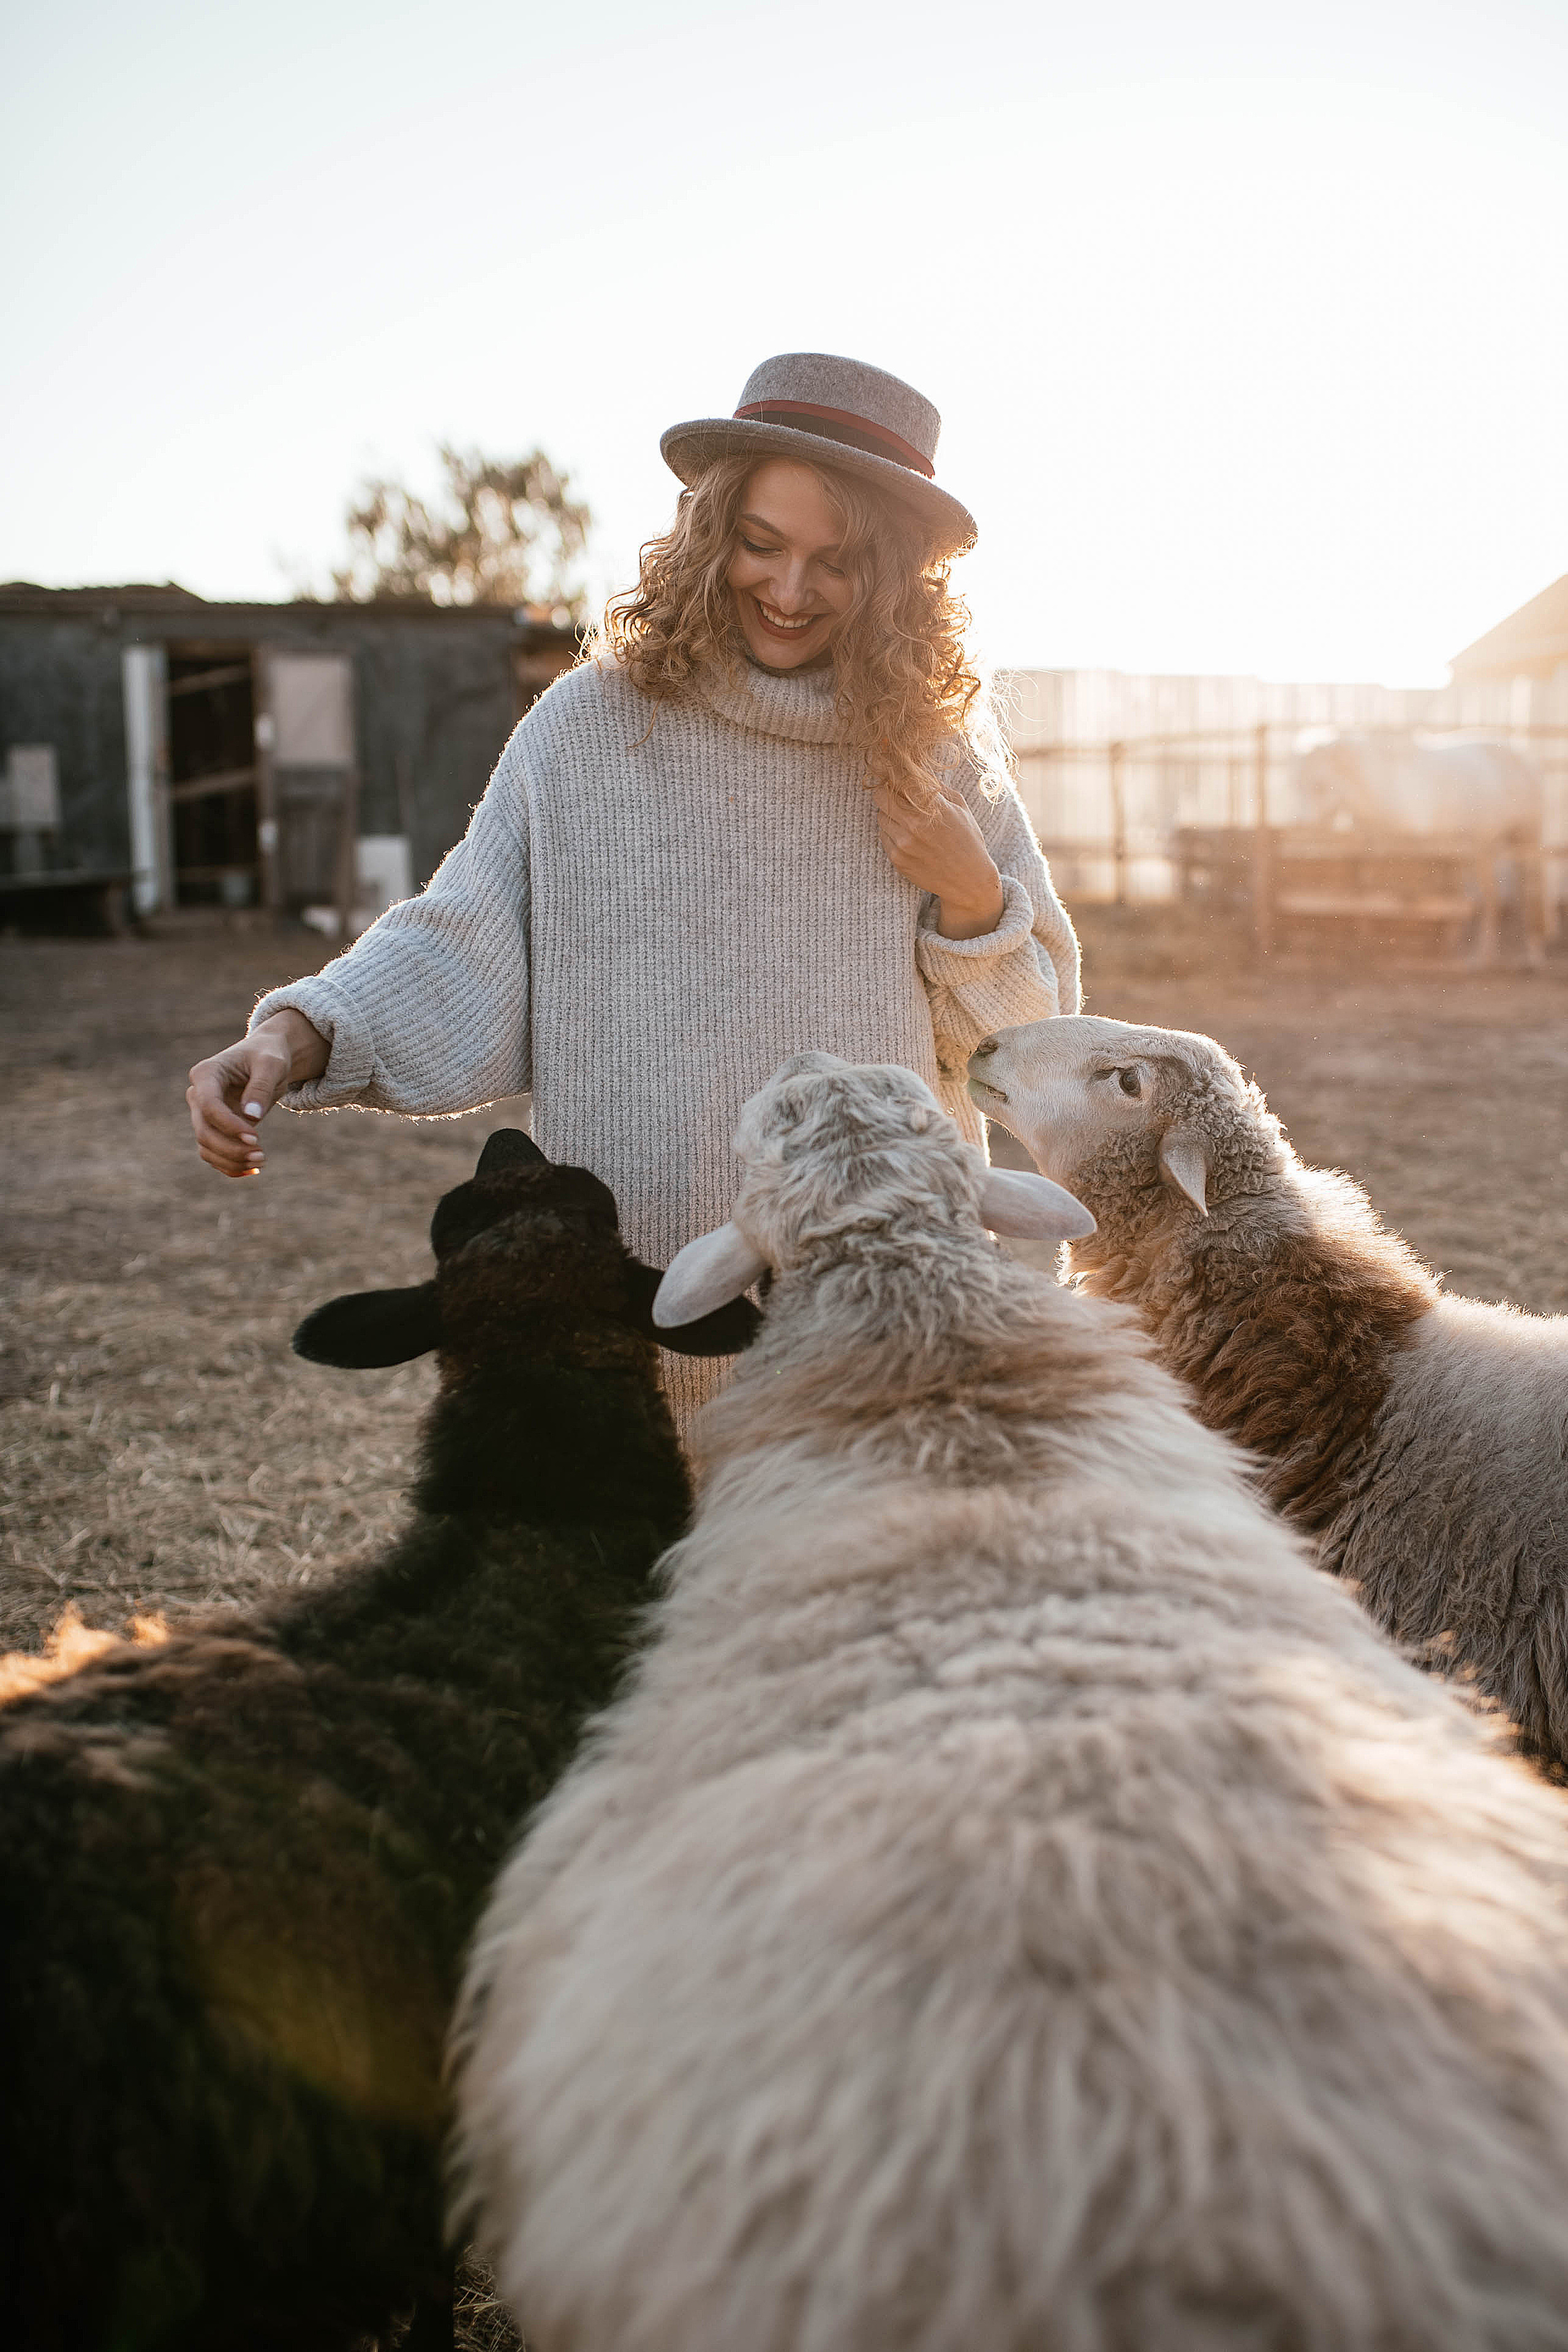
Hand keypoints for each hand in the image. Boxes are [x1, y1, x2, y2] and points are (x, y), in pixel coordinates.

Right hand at [186, 1010, 327, 1177]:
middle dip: (231, 1149)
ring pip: (206, 1146)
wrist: (268, 1059)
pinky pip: (214, 1153)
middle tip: (261, 1155)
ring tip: (260, 1161)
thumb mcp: (271, 1065)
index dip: (229, 1125)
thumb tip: (251, 1116)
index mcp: (206, 1074)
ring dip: (231, 1160)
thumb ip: (261, 1086)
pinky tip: (251, 1170)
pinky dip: (230, 1165)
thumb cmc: (269, 1056)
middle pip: (204, 1131)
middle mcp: (198, 1094)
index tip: (255, 1138)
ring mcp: (203, 1113)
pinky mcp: (214, 1127)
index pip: (208, 1106)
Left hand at [874, 781, 1004, 939]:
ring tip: (907, 819)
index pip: (900, 780)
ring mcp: (903, 844)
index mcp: (932, 807)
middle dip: (886, 791)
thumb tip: (916, 771)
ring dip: (889, 813)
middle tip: (894, 792)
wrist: (969, 880)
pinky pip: (883, 836)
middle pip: (881, 796)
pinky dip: (892, 832)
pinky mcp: (897, 859)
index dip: (896, 774)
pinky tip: (908, 837)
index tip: (896, 773)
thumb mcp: (960, 807)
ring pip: (880, 816)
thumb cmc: (968, 840)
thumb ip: (937, 788)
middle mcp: (914, 825)